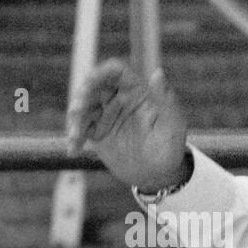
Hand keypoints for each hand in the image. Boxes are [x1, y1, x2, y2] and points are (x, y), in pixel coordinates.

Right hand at [65, 58, 188, 190]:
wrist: (156, 176)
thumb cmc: (170, 149)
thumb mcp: (173, 126)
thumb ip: (167, 100)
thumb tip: (158, 72)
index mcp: (138, 92)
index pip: (116, 71)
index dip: (102, 70)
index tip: (90, 80)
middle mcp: (119, 98)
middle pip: (93, 84)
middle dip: (82, 94)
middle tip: (78, 110)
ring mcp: (106, 113)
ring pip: (82, 104)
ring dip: (75, 117)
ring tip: (76, 136)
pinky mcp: (95, 130)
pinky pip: (79, 126)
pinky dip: (74, 135)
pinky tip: (73, 148)